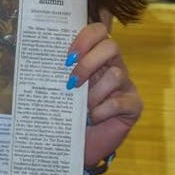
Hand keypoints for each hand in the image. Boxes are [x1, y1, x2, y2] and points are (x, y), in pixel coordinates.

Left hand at [67, 22, 141, 165]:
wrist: (79, 143)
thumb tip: (41, 54)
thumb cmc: (69, 111)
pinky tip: (92, 118)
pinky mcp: (134, 105)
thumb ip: (59, 69)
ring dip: (94, 93)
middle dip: (88, 63)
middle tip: (72, 82)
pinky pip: (120, 102)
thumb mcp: (61, 86)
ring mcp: (126, 85)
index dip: (85, 39)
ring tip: (83, 107)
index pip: (98, 31)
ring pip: (116, 74)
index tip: (68, 57)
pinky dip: (101, 111)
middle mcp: (113, 66)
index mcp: (96, 56)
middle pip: (111, 46)